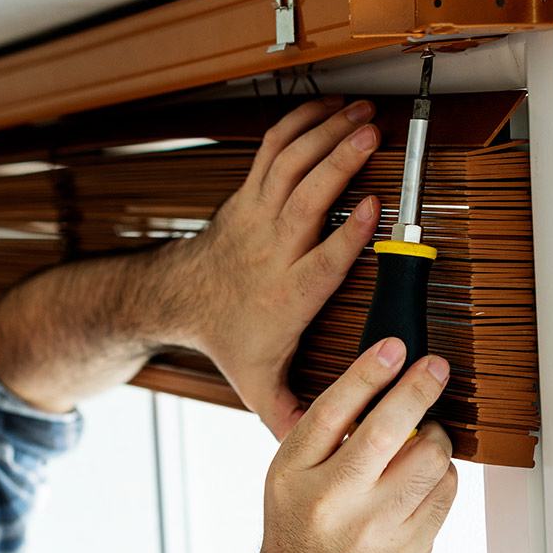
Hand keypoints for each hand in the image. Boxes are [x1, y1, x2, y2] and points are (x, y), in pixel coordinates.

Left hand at [174, 95, 380, 438]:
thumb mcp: (259, 383)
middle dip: (337, 165)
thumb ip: (292, 413)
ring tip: (363, 114)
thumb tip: (324, 445)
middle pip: (304, 201)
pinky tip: (332, 107)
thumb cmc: (228, 336)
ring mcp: (257, 215)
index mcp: (286, 294)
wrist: (181, 299)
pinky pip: (274, 150)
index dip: (346, 235)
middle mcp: (272, 249)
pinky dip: (302, 123)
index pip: (320, 262)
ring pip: (289, 166)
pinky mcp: (250, 193)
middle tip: (371, 137)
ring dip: (325, 134)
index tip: (372, 211)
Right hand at [247, 337, 456, 552]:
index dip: (368, 371)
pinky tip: (428, 482)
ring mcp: (371, 528)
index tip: (394, 347)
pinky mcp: (407, 551)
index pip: (334, 408)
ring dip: (436, 442)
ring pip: (429, 460)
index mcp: (291, 474)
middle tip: (436, 369)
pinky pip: (444, 496)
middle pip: (388, 427)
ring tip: (427, 444)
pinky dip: (443, 480)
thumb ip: (321, 446)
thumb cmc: (297, 546)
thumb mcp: (287, 488)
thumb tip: (377, 395)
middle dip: (419, 388)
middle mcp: (329, 498)